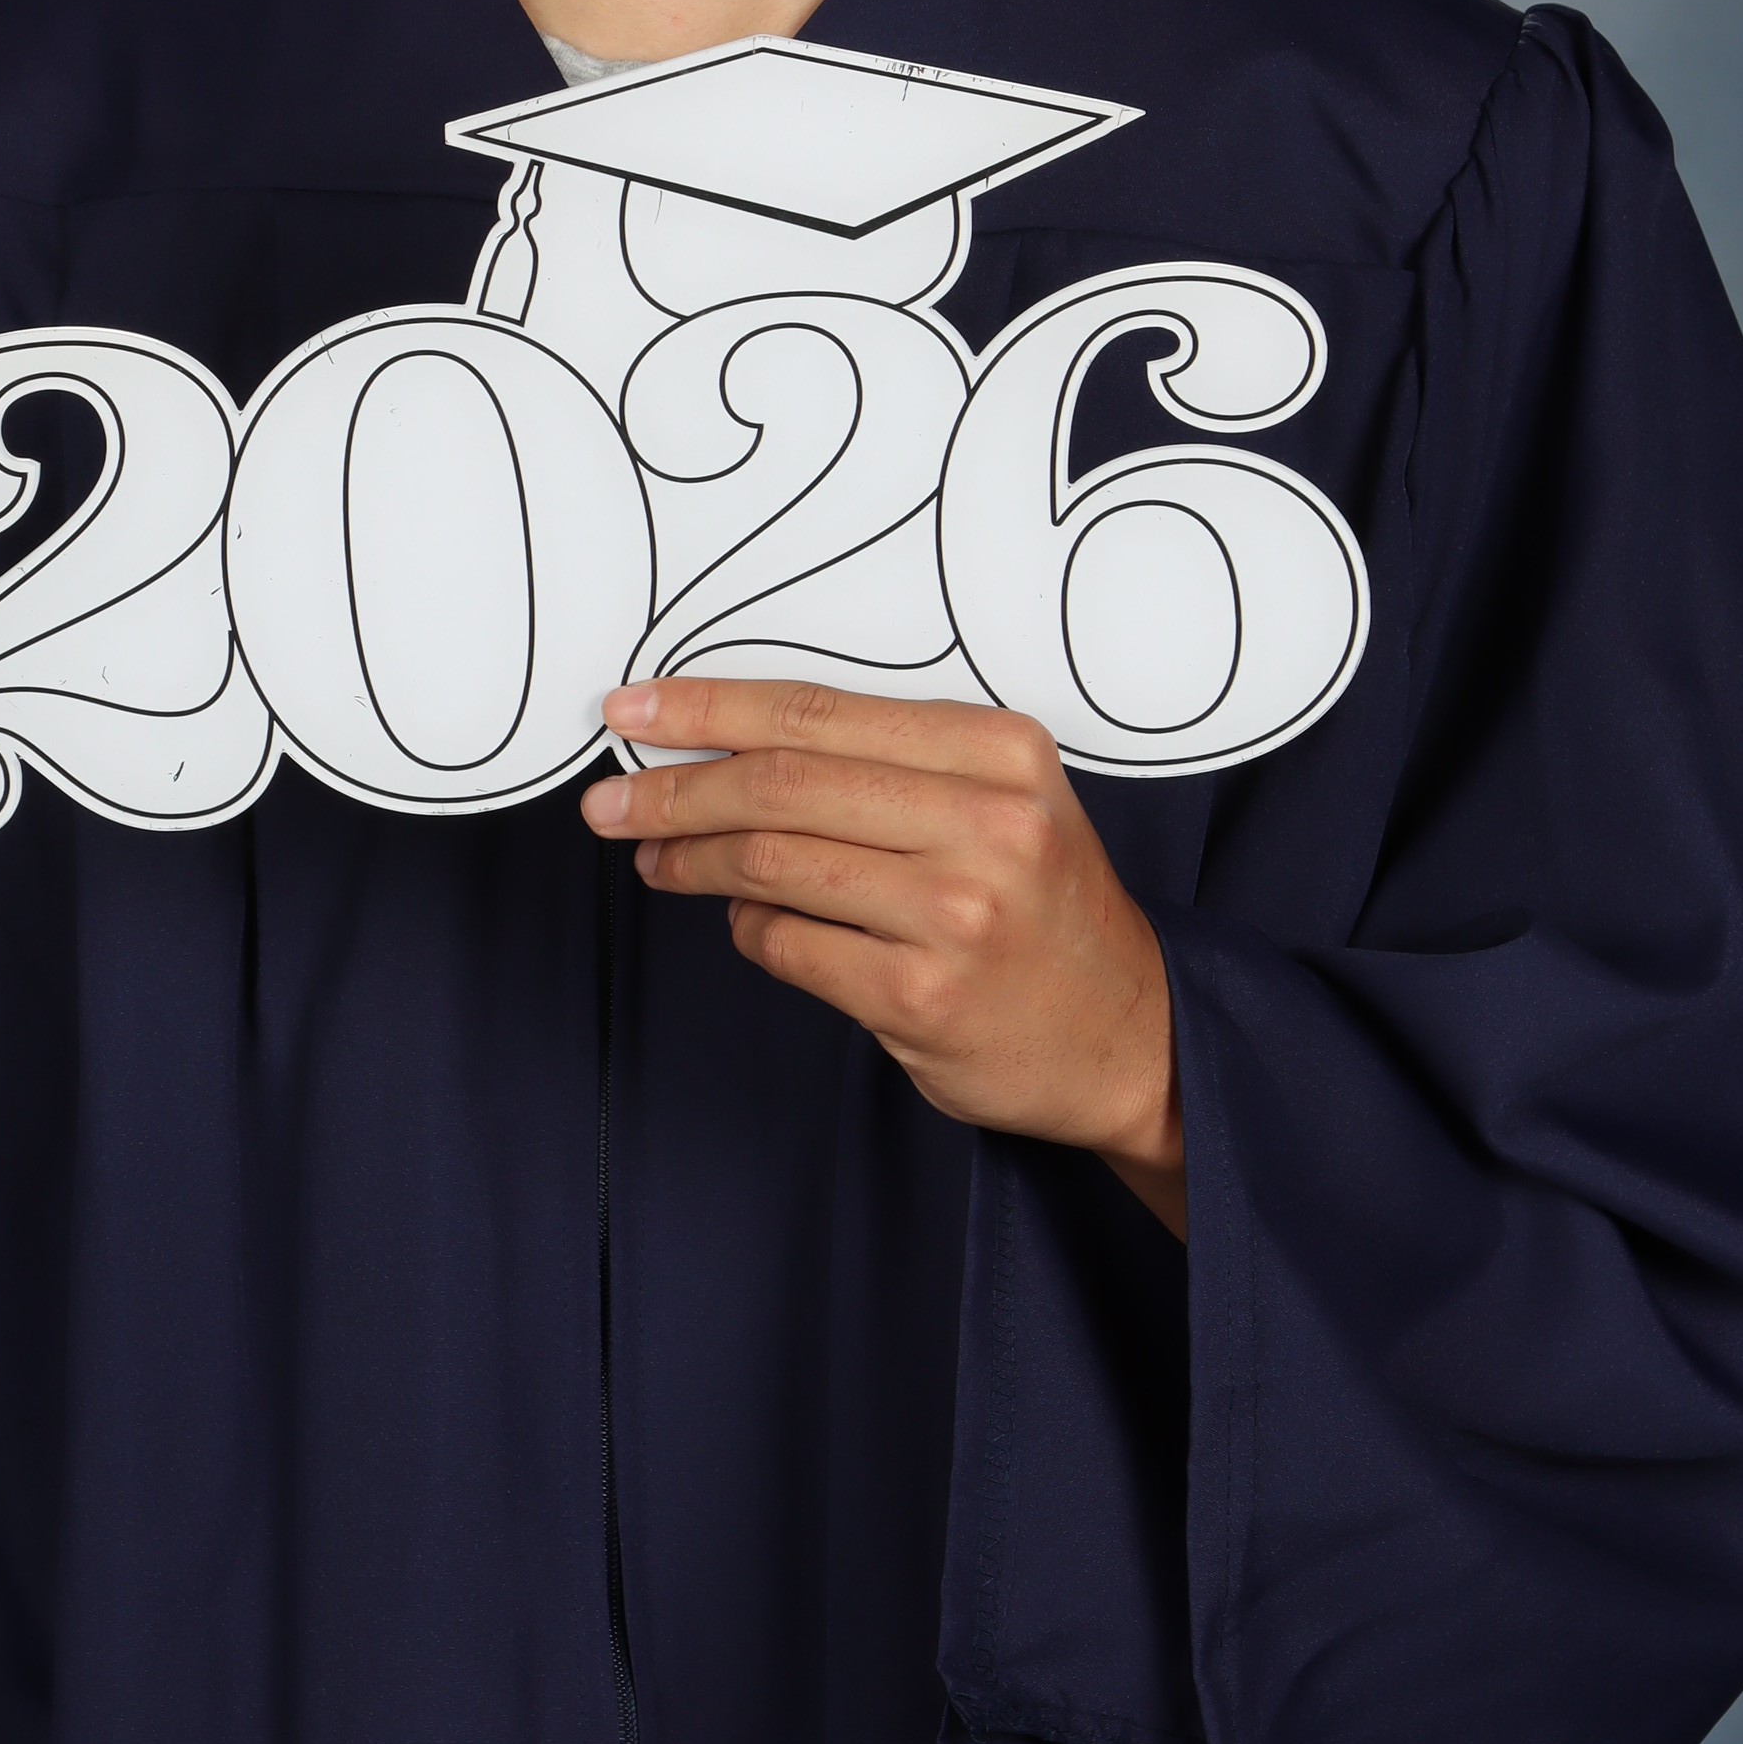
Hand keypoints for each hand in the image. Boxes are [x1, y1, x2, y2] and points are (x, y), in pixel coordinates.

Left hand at [582, 680, 1183, 1233]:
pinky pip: (787, 945)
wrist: (1131, 1034)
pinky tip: (745, 920)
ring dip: (692, 859)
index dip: (708, 709)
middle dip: (674, 787)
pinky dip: (748, 927)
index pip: (817, 712)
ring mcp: (954, 914)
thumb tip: (725, 742)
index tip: (633, 710)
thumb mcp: (1003, 801)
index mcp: (1000, 752)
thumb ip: (888, 765)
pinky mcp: (920, 997)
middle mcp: (989, 823)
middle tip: (611, 801)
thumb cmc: (1046, 908)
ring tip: (658, 859)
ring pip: (772, 863)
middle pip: (781, 784)